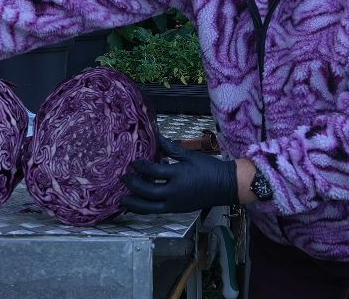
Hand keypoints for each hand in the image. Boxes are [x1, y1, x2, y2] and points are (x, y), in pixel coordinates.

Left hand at [121, 135, 238, 213]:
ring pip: (149, 208)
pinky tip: (138, 204)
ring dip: (135, 203)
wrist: (226, 186)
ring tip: (123, 199)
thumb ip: (171, 149)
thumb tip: (156, 137)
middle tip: (123, 178)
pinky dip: (145, 209)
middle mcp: (175, 192)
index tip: (133, 162)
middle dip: (133, 185)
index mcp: (178, 175)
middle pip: (147, 191)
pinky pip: (156, 211)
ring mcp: (175, 204)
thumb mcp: (190, 156)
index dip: (141, 167)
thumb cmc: (208, 168)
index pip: (153, 171)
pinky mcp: (177, 210)